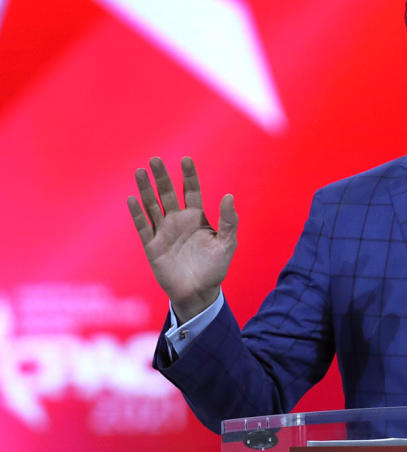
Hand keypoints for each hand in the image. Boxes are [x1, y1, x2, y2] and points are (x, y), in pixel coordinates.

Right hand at [127, 157, 237, 321]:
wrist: (199, 292)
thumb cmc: (215, 268)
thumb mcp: (227, 244)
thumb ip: (229, 221)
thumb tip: (229, 195)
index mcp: (196, 218)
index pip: (191, 191)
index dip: (188, 175)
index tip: (186, 159)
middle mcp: (178, 221)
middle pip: (167, 194)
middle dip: (161, 177)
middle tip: (155, 159)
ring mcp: (163, 232)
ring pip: (152, 206)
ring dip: (146, 190)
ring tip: (139, 172)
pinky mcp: (152, 246)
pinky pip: (143, 227)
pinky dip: (137, 213)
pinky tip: (132, 199)